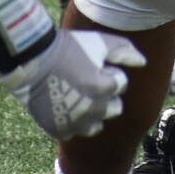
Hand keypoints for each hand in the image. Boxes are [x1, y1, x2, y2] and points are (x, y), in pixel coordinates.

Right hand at [0, 29, 146, 139]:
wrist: (31, 59)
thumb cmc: (68, 47)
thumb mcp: (99, 42)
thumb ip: (125, 51)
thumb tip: (143, 62)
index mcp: (103, 89)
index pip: (120, 85)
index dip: (110, 72)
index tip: (96, 65)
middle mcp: (91, 110)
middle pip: (113, 108)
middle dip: (106, 96)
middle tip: (89, 81)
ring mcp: (73, 122)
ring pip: (96, 125)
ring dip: (93, 113)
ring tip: (79, 96)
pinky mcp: (57, 129)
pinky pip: (73, 132)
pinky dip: (72, 122)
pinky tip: (64, 105)